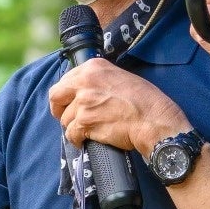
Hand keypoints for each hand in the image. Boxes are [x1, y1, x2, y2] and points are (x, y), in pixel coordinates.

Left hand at [50, 58, 189, 156]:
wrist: (154, 120)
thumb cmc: (144, 101)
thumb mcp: (119, 77)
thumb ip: (97, 80)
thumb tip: (81, 90)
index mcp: (93, 68)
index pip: (65, 80)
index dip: (66, 94)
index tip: (69, 102)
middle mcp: (85, 82)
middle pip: (55, 96)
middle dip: (59, 109)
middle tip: (67, 117)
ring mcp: (84, 102)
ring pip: (65, 119)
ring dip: (74, 127)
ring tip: (88, 130)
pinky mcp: (86, 122)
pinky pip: (72, 134)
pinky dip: (77, 140)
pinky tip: (86, 140)